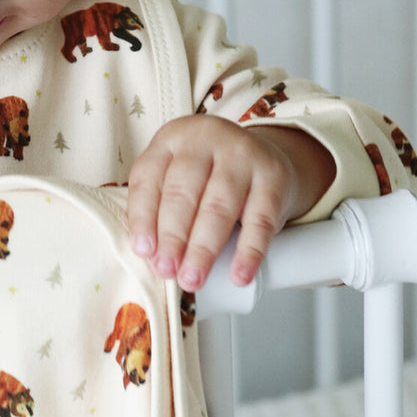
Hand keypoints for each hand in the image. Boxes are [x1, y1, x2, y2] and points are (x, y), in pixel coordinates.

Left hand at [126, 114, 334, 290]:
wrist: (261, 157)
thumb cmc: (208, 174)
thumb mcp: (176, 177)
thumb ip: (159, 209)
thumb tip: (152, 256)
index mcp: (171, 139)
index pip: (148, 178)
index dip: (143, 217)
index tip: (144, 251)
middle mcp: (206, 139)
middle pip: (183, 191)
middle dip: (173, 236)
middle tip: (167, 270)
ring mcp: (242, 154)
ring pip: (219, 205)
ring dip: (203, 248)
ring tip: (193, 277)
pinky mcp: (274, 175)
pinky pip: (260, 219)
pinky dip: (249, 251)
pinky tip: (239, 273)